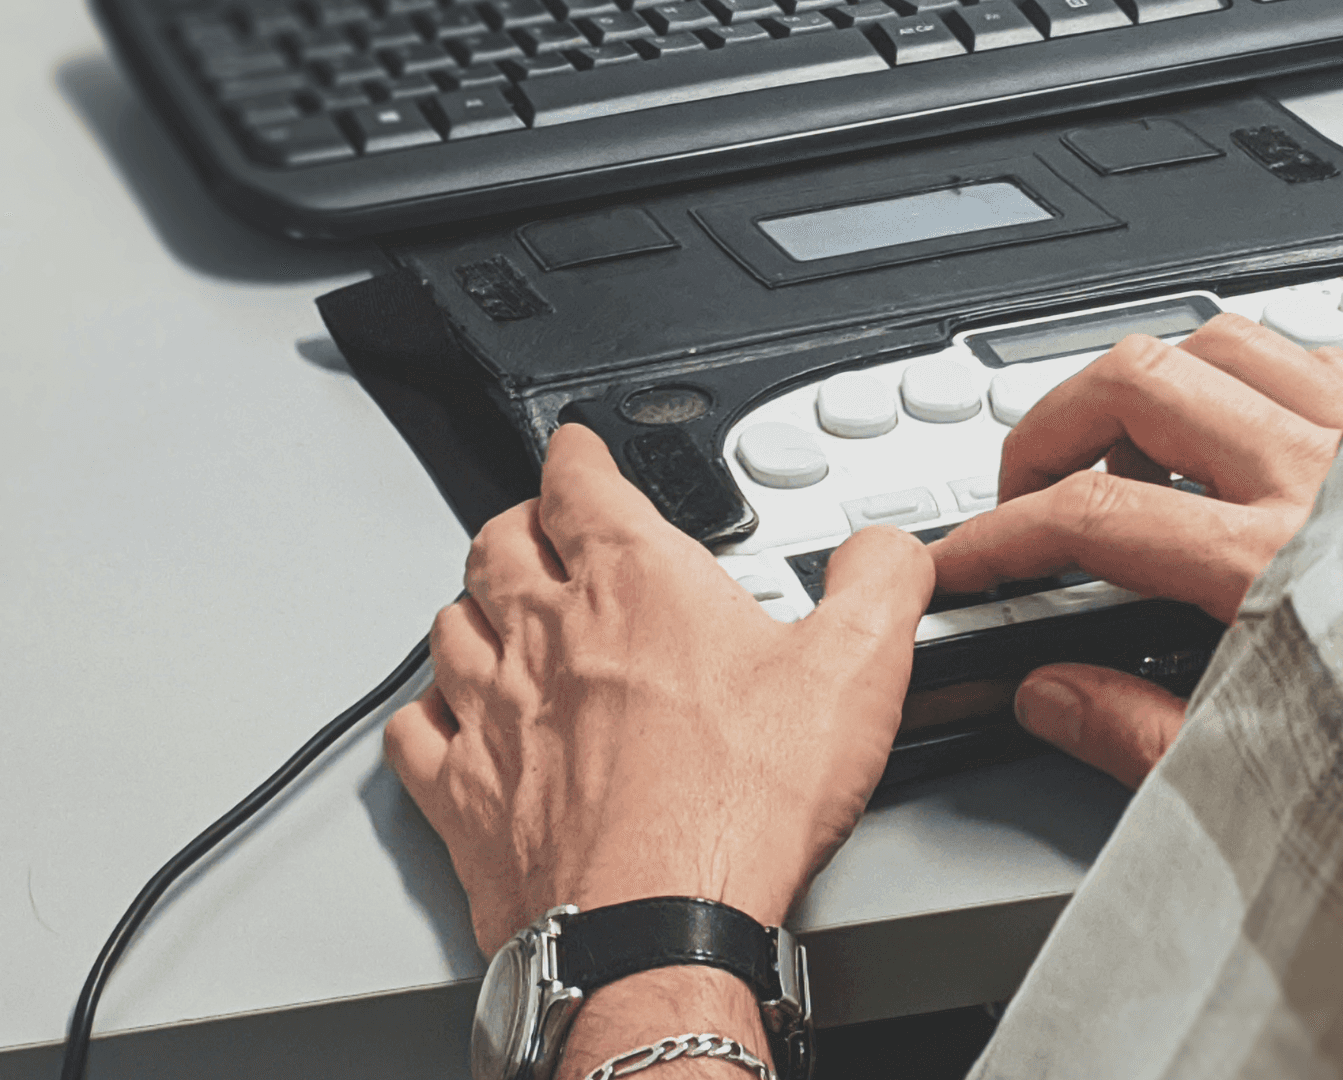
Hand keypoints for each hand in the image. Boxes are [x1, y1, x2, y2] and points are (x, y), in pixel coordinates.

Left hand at [383, 424, 932, 952]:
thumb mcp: (856, 674)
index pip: (579, 482)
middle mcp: (548, 636)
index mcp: (634, 584)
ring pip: (450, 626)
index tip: (578, 450)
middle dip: (519, 524)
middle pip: (498, 545)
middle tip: (540, 526)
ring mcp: (493, 715)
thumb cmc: (737, 808)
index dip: (577, 454)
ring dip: (472, 607)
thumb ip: (880, 587)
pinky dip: (429, 712)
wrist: (657, 930)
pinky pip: (416, 731)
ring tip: (497, 609)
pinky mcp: (464, 797)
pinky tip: (447, 718)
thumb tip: (887, 552)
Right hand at [929, 313, 1342, 786]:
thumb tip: (1050, 694)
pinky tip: (1237, 427)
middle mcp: (1320, 475)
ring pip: (1218, 342)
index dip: (1001, 535)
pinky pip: (1307, 349)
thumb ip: (1136, 732)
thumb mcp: (1267, 771)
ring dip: (1145, 384)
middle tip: (1028, 486)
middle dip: (1051, 425)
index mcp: (1272, 568)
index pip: (1091, 517)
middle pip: (1137, 385)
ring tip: (1123, 445)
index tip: (965, 562)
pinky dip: (1244, 372)